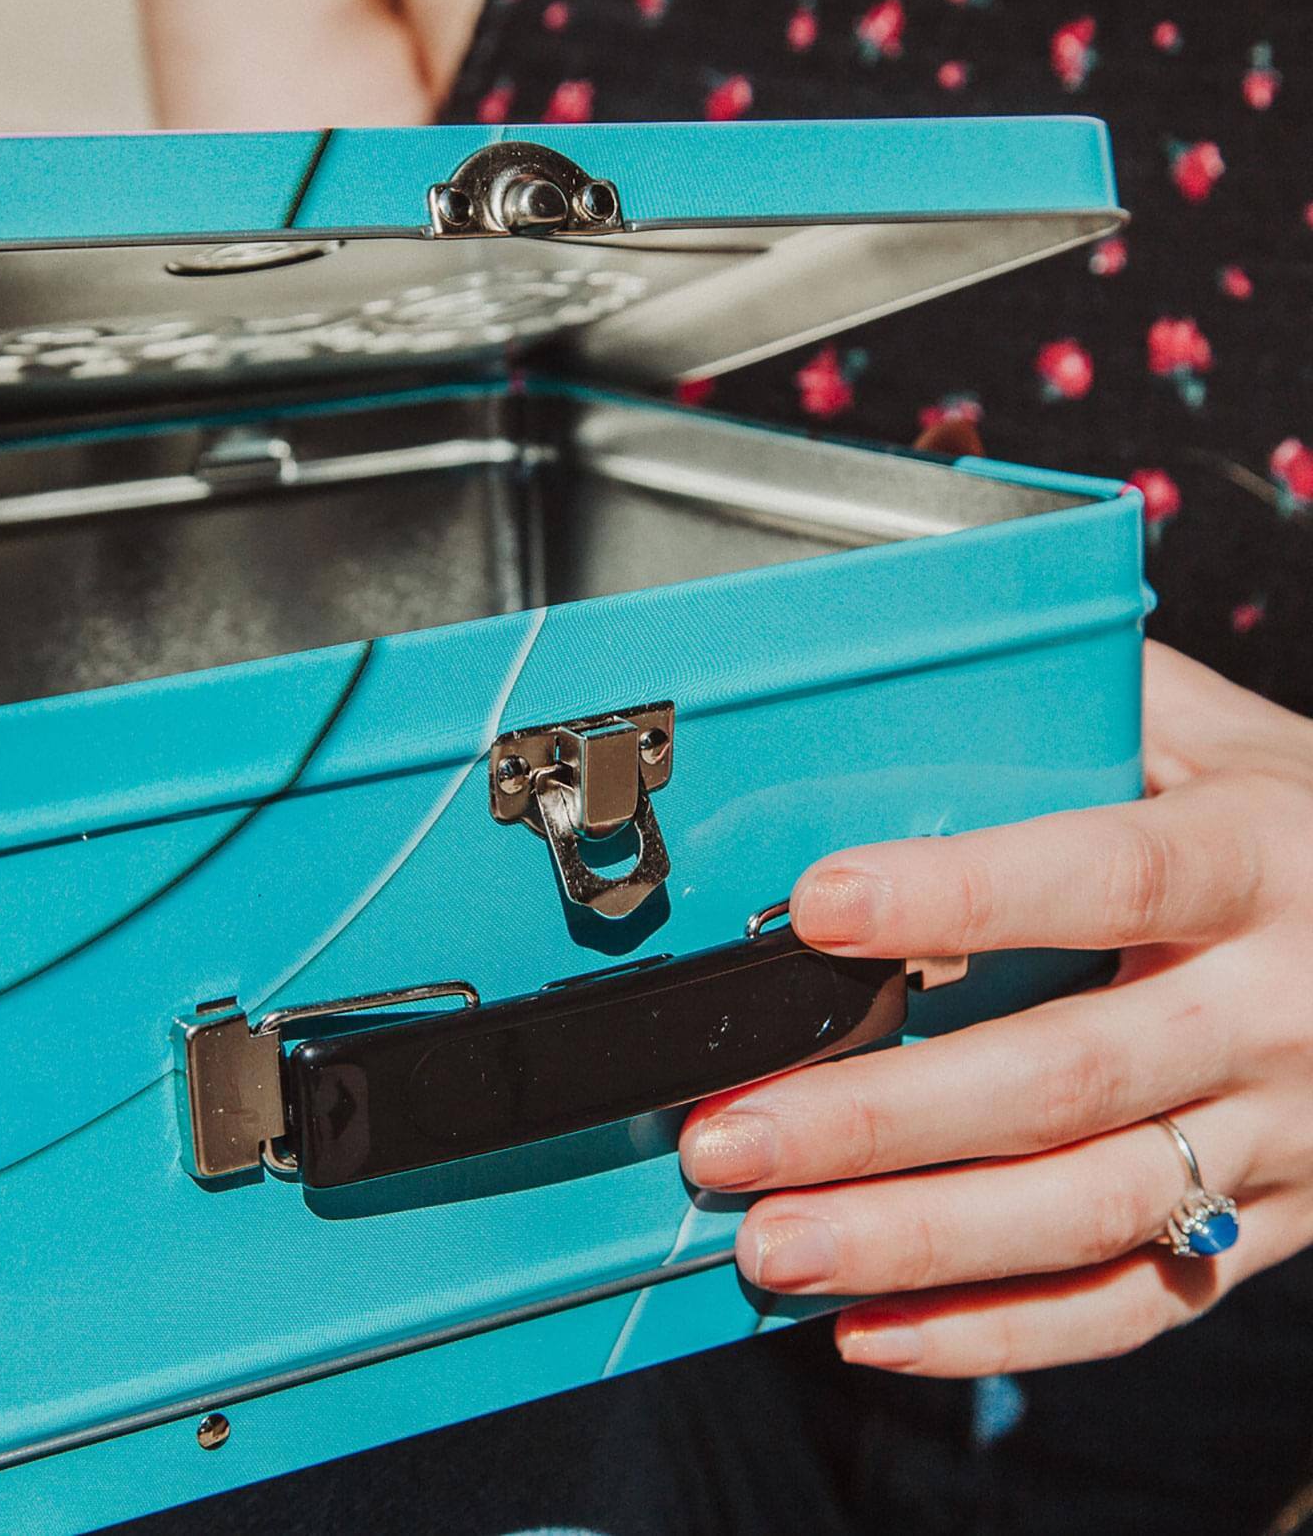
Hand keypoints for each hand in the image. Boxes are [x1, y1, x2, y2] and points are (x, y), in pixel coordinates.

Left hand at [678, 642, 1312, 1375]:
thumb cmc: (1310, 830)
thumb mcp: (1229, 740)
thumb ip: (1094, 704)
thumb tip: (918, 648)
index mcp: (1262, 864)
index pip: (1109, 878)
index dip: (964, 895)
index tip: (815, 905)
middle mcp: (1276, 1012)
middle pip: (1066, 1079)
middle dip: (879, 1119)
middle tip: (728, 1137)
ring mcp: (1280, 1139)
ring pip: (1085, 1211)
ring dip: (913, 1243)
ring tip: (768, 1247)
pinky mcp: (1273, 1231)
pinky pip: (1131, 1304)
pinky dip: (998, 1331)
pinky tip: (869, 1333)